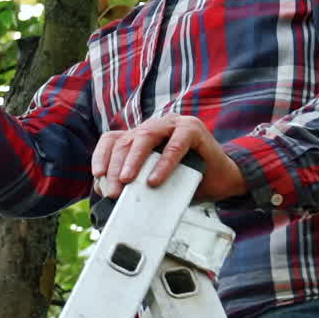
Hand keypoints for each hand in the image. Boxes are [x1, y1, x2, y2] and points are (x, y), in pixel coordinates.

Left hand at [91, 114, 247, 202]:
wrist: (221, 179)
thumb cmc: (187, 179)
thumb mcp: (155, 180)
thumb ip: (136, 181)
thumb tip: (108, 193)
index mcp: (141, 135)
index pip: (113, 139)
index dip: (102, 156)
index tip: (98, 176)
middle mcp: (155, 126)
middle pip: (126, 139)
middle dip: (116, 166)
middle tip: (113, 190)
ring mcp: (173, 124)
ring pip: (145, 136)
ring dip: (134, 161)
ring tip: (128, 181)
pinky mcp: (192, 129)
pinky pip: (175, 145)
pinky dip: (163, 164)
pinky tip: (155, 180)